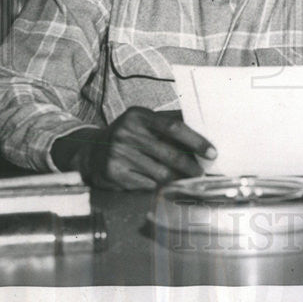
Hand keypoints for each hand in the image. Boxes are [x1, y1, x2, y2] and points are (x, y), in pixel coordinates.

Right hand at [51, 107, 216, 189]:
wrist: (91, 152)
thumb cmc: (128, 135)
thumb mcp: (143, 122)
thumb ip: (168, 123)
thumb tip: (203, 129)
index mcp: (138, 116)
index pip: (173, 127)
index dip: (195, 140)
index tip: (212, 152)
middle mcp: (126, 133)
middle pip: (169, 153)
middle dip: (191, 166)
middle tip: (202, 172)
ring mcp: (119, 154)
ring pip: (160, 172)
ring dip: (178, 178)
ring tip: (187, 179)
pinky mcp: (114, 174)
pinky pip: (147, 184)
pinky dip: (158, 186)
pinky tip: (163, 184)